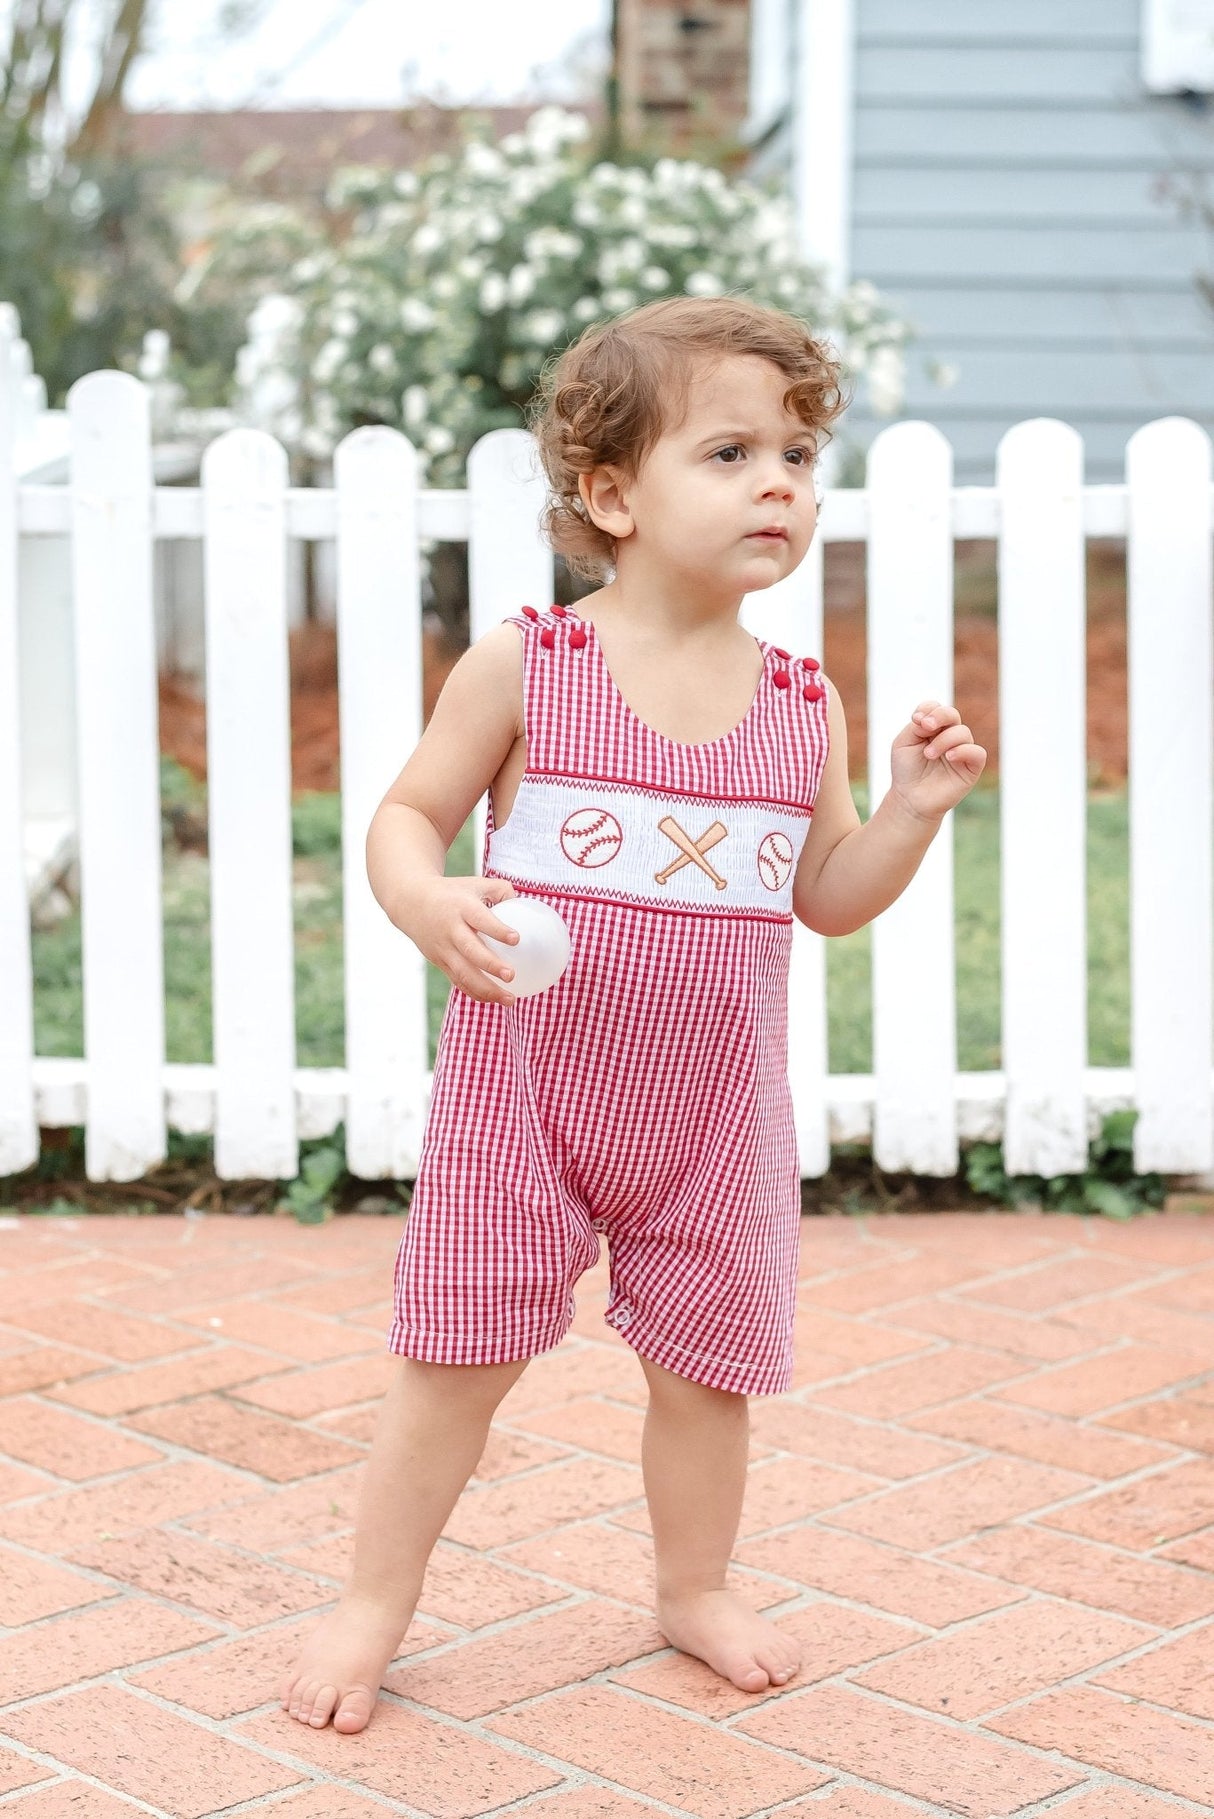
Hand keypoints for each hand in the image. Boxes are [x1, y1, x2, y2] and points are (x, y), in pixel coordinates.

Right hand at [403, 875, 520, 1005]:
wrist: (410, 902)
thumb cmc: (453, 893)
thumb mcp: (475, 883)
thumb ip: (502, 891)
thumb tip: (527, 906)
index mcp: (461, 907)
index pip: (480, 919)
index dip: (497, 930)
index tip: (516, 939)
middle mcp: (450, 929)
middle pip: (470, 950)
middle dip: (490, 964)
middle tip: (512, 975)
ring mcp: (443, 948)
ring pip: (463, 973)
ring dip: (487, 989)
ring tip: (510, 999)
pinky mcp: (439, 961)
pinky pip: (457, 980)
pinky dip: (475, 992)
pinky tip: (494, 999)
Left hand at [890, 700, 986, 819]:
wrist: (910, 799)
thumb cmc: (906, 771)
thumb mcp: (903, 743)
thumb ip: (916, 727)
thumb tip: (928, 717)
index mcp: (933, 729)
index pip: (936, 708)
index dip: (929, 709)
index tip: (916, 719)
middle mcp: (949, 737)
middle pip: (952, 714)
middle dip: (939, 716)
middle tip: (925, 727)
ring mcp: (961, 751)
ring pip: (963, 732)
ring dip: (944, 740)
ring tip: (928, 754)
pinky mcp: (971, 768)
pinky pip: (977, 752)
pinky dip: (963, 751)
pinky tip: (949, 757)